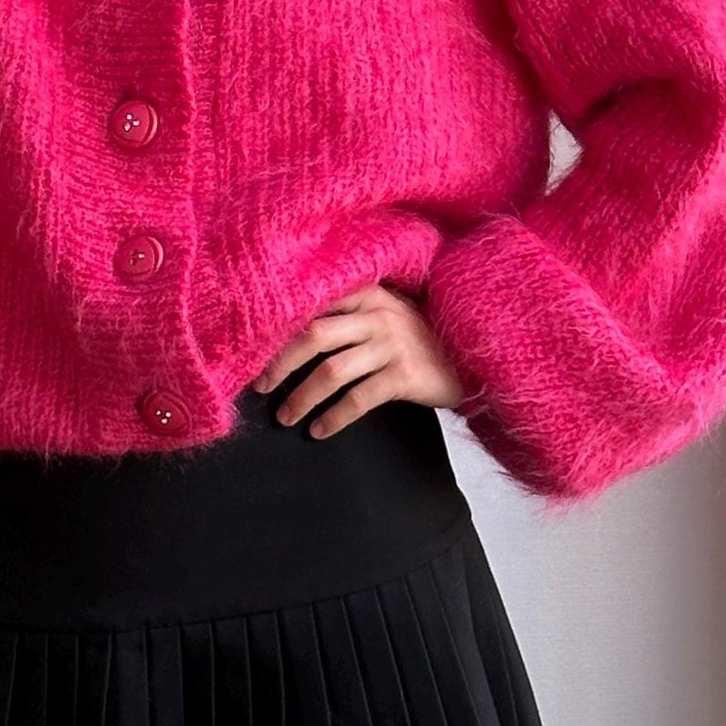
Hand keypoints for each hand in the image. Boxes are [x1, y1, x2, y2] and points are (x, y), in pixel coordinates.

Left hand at [251, 283, 466, 438]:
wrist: (472, 357)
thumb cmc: (421, 338)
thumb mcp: (389, 313)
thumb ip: (352, 314)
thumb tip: (296, 334)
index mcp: (368, 294)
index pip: (314, 305)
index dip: (280, 327)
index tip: (253, 348)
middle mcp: (378, 314)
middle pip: (314, 335)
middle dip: (281, 363)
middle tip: (261, 387)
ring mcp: (393, 344)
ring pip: (332, 371)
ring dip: (302, 398)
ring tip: (285, 418)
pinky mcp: (405, 375)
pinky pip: (358, 399)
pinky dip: (334, 418)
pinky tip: (319, 431)